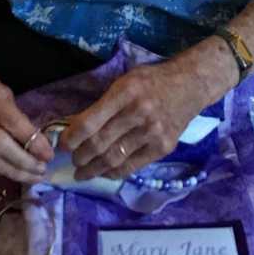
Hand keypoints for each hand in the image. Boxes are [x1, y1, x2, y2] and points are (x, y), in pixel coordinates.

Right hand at [0, 64, 52, 183]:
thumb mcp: (2, 91)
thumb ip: (17, 116)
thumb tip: (37, 145)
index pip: (10, 122)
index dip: (31, 141)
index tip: (47, 154)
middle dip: (23, 162)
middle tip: (41, 170)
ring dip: (12, 172)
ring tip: (31, 176)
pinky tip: (11, 172)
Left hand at [60, 60, 202, 180]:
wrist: (190, 85)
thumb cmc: (152, 81)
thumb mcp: (125, 82)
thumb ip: (103, 104)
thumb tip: (75, 127)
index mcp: (125, 92)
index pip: (90, 122)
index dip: (71, 138)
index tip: (62, 145)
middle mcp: (138, 113)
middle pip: (99, 143)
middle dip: (80, 156)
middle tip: (72, 160)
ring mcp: (153, 132)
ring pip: (113, 158)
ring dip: (93, 169)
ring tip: (82, 172)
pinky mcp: (163, 147)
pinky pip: (132, 166)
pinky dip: (113, 172)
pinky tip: (103, 173)